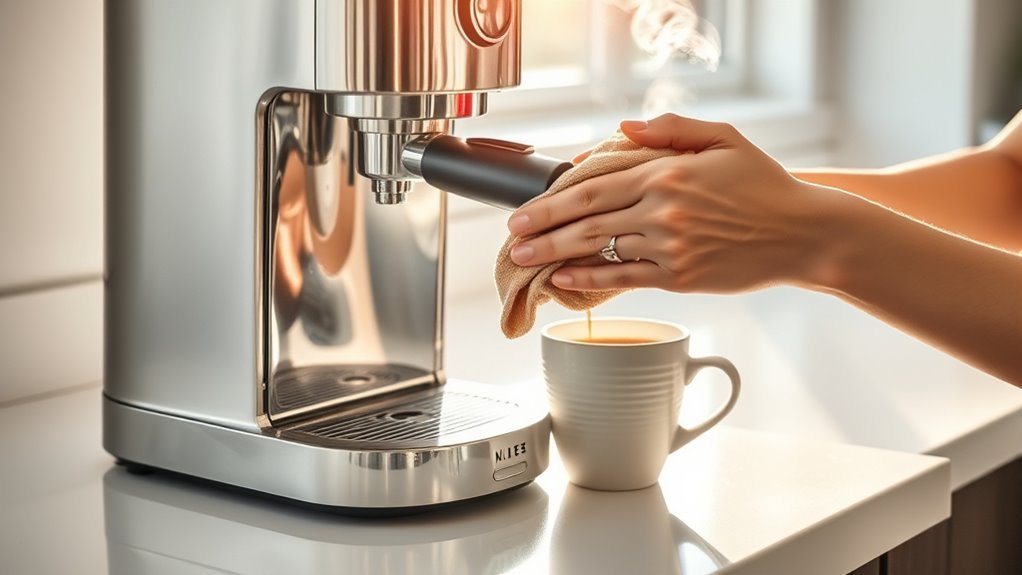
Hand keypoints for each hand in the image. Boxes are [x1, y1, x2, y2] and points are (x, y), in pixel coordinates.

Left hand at [507, 113, 837, 292]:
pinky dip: (591, 279)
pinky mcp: (681, 278)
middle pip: (586, 220)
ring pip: (601, 250)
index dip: (552, 199)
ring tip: (526, 261)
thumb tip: (622, 129)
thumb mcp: (724, 139)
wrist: (803, 233)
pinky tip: (565, 279)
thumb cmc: (763, 184)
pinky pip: (625, 278)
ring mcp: (670, 247)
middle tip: (512, 238)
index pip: (594, 185)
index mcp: (668, 173)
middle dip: (542, 230)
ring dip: (557, 256)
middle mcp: (663, 210)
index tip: (525, 208)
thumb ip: (671, 129)